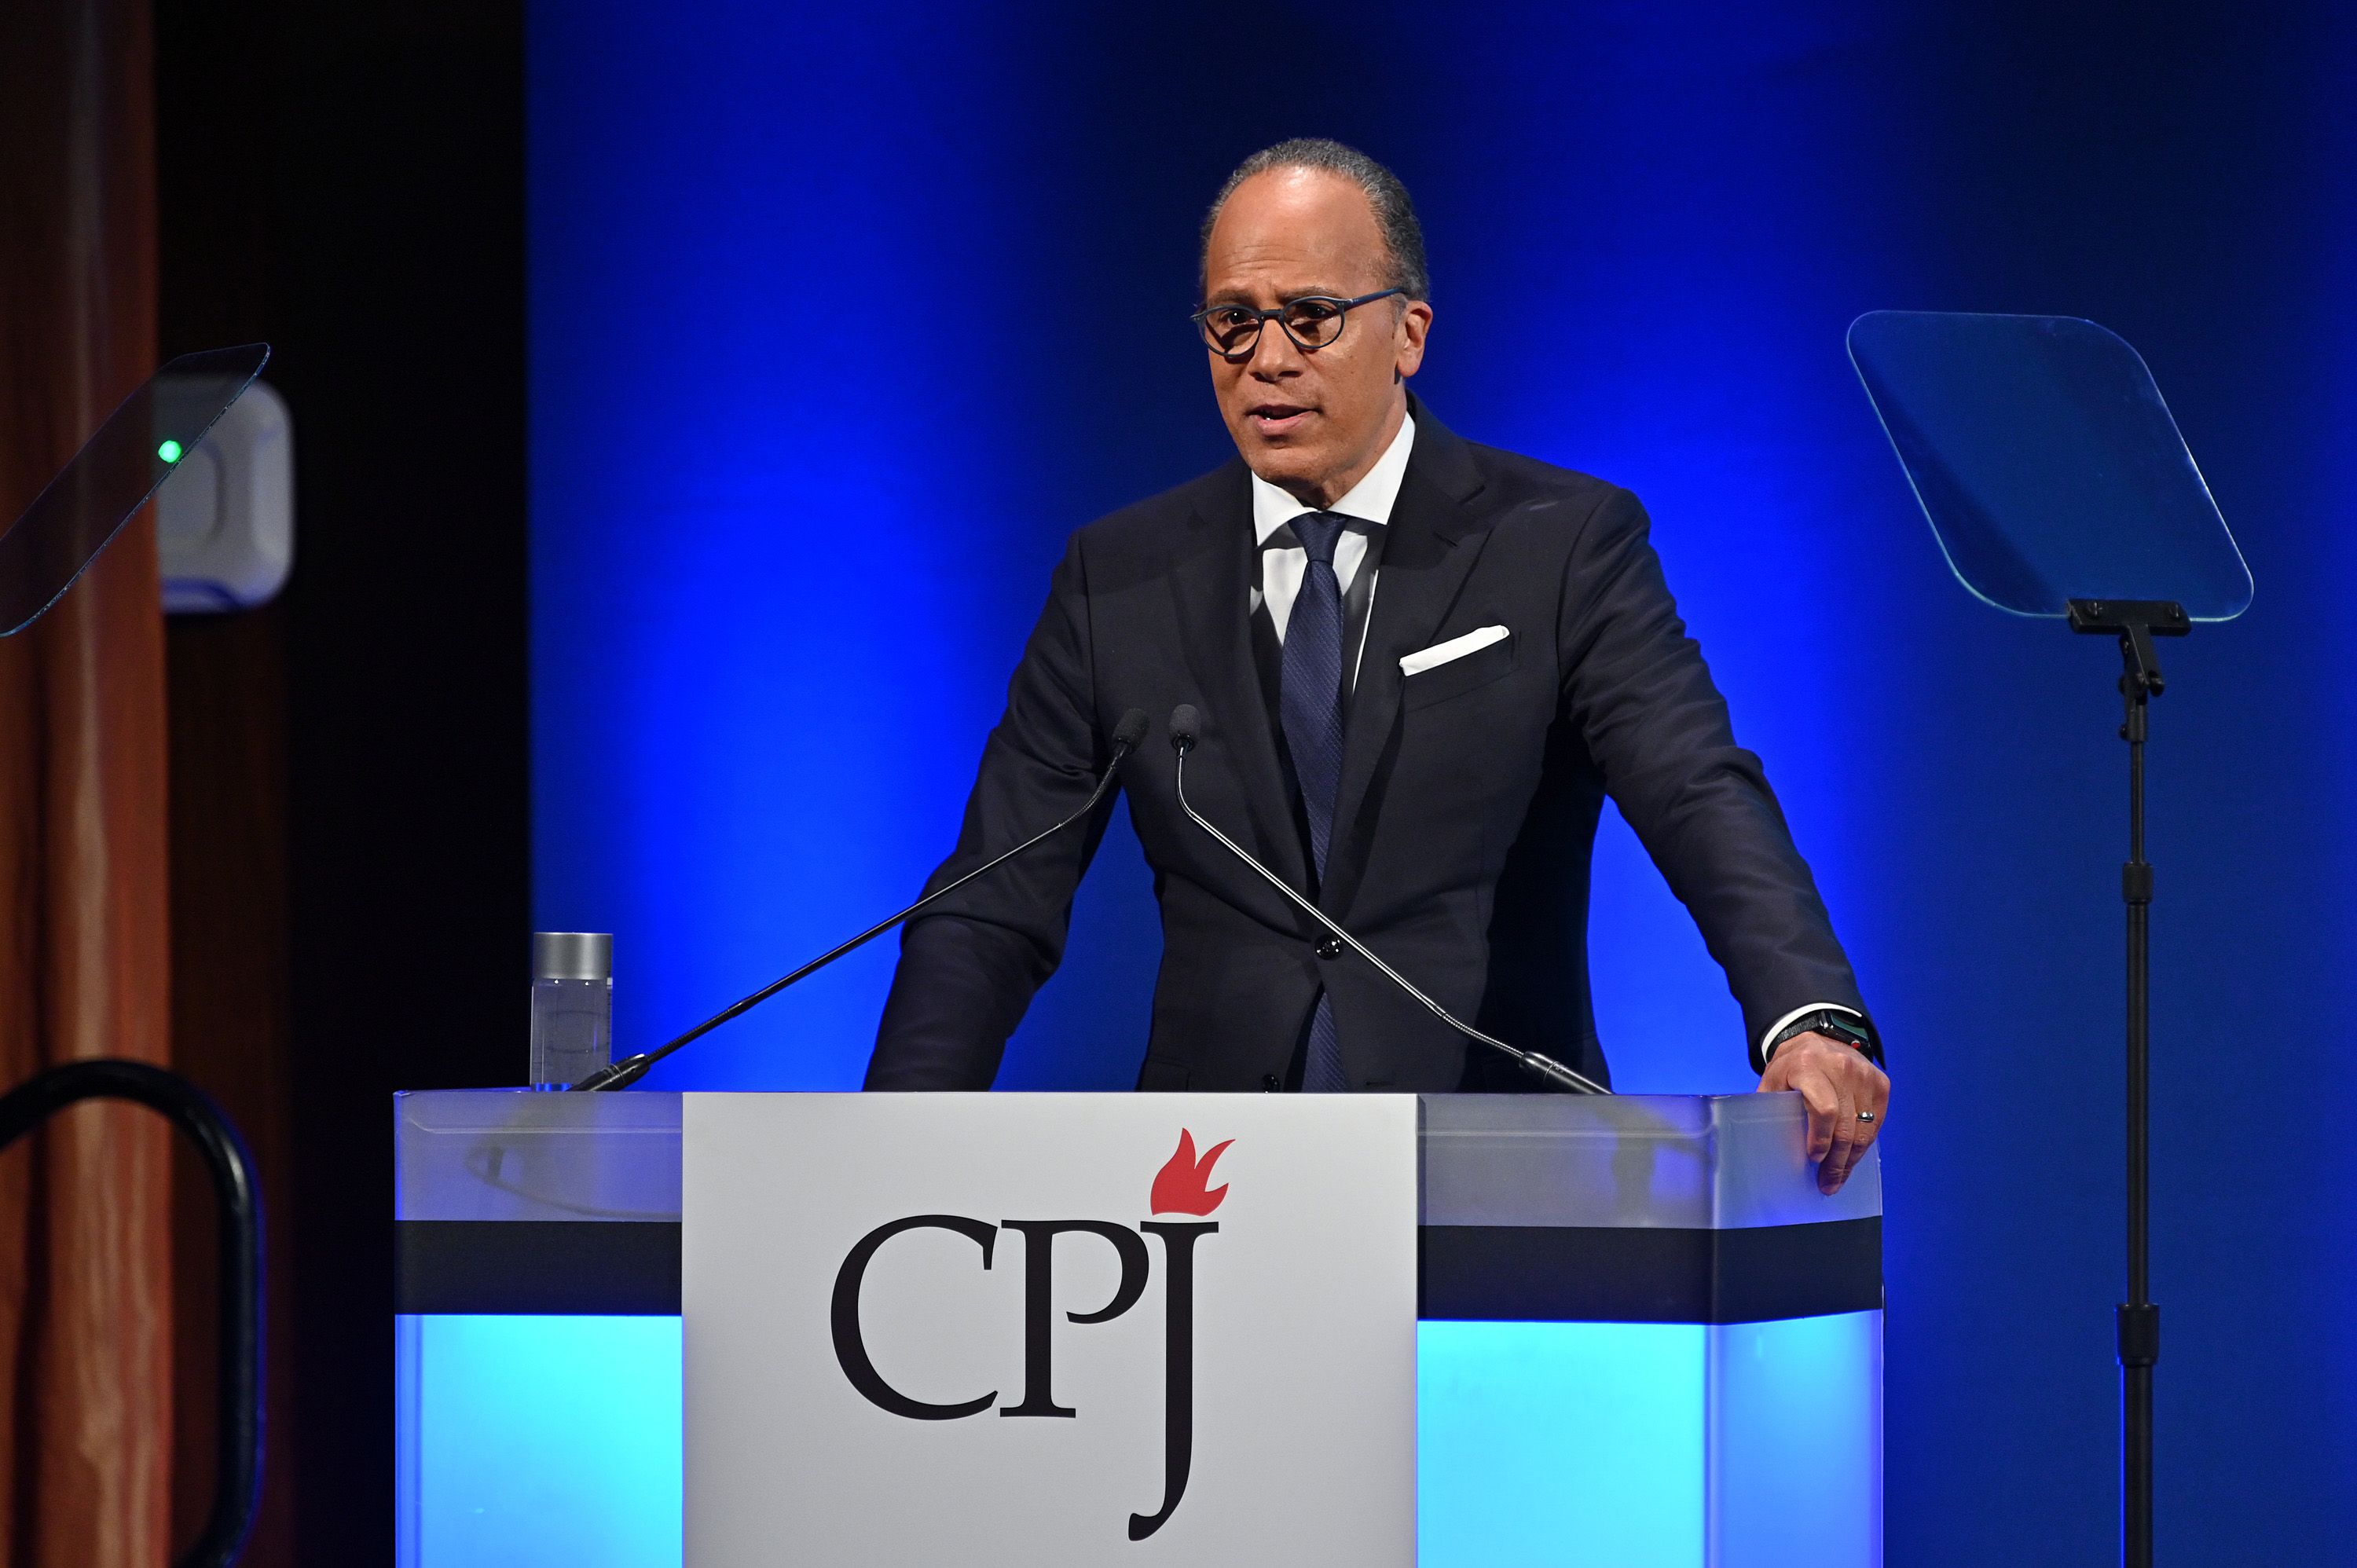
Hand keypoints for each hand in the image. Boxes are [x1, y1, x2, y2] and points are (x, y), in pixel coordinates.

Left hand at [1757, 1031, 1887, 1194]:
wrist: (1816, 1039)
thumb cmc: (1790, 1067)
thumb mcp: (1773, 1081)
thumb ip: (1771, 1108)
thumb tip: (1767, 1151)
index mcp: (1807, 1065)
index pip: (1824, 1109)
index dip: (1821, 1139)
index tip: (1814, 1159)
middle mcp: (1840, 1067)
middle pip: (1846, 1126)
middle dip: (1837, 1161)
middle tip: (1828, 1183)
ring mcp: (1864, 1074)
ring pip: (1864, 1129)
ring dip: (1851, 1158)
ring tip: (1839, 1177)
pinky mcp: (1880, 1082)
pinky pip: (1875, 1123)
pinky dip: (1864, 1143)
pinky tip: (1851, 1156)